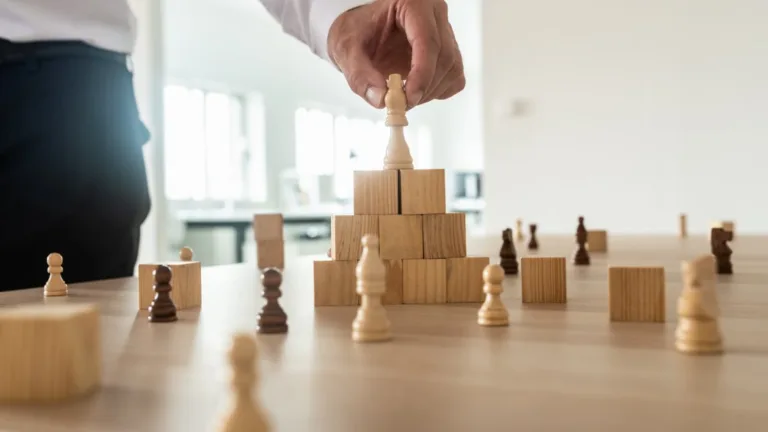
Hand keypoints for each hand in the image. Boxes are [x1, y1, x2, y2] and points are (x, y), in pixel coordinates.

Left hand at [328, 0, 464, 108]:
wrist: (362, 31)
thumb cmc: (356, 32)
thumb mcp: (346, 50)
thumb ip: (359, 75)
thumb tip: (381, 100)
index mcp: (413, 4)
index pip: (428, 41)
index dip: (422, 73)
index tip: (409, 98)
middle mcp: (435, 15)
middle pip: (444, 57)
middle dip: (424, 87)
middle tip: (400, 103)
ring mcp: (446, 32)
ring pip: (452, 69)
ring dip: (430, 92)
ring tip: (403, 96)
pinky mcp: (449, 51)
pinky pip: (455, 78)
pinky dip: (437, 91)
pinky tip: (416, 89)